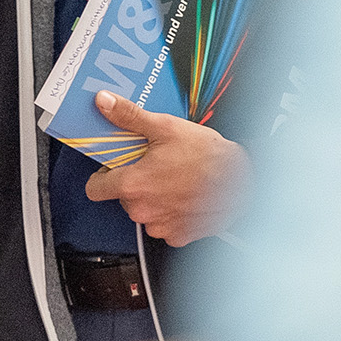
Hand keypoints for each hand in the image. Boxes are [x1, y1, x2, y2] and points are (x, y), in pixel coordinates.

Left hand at [83, 90, 248, 246]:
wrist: (247, 182)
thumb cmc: (210, 157)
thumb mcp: (165, 127)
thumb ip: (128, 117)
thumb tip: (104, 102)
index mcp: (133, 185)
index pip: (94, 189)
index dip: (102, 175)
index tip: (114, 167)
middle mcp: (144, 211)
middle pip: (122, 197)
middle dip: (134, 182)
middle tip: (154, 166)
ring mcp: (162, 227)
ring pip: (144, 212)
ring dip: (153, 198)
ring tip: (173, 179)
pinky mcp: (179, 237)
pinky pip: (164, 225)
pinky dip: (171, 213)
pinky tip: (185, 196)